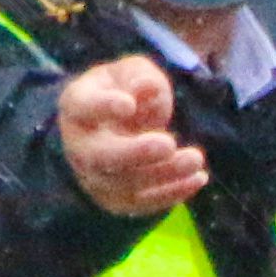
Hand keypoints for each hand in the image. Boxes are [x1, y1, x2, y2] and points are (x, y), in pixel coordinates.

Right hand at [59, 55, 207, 217]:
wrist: (116, 125)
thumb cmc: (124, 91)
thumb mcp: (131, 72)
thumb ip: (140, 76)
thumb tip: (147, 87)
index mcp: (77, 107)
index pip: (83, 107)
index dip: (103, 107)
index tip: (128, 105)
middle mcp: (79, 145)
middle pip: (99, 156)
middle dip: (136, 152)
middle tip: (168, 143)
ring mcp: (94, 176)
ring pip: (124, 184)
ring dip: (163, 174)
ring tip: (195, 159)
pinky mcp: (115, 198)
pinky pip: (141, 203)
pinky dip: (171, 193)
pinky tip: (198, 179)